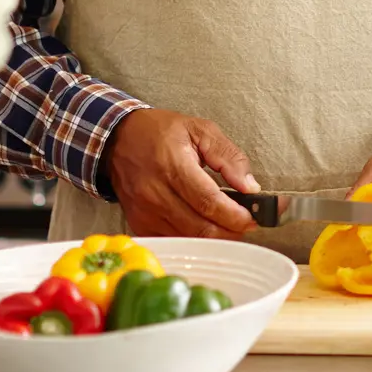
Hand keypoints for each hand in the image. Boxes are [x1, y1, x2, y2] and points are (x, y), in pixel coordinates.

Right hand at [102, 108, 259, 238]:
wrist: (118, 139)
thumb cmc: (160, 132)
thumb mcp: (200, 130)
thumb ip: (229, 157)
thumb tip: (251, 187)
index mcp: (174, 166)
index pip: (208, 201)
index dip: (234, 215)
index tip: (253, 218)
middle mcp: (156, 193)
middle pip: (199, 227)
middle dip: (230, 231)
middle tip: (247, 225)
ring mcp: (145, 212)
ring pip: (187, 238)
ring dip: (214, 238)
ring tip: (230, 227)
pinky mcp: (139, 223)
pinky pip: (171, 241)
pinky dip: (192, 241)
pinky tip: (206, 231)